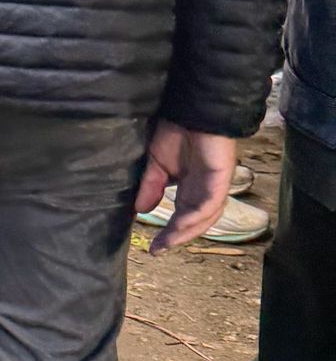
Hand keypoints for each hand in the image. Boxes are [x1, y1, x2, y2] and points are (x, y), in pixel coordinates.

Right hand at [135, 120, 237, 251]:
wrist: (191, 110)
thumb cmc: (176, 132)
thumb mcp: (155, 164)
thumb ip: (150, 187)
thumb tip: (140, 210)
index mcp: (191, 186)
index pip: (182, 215)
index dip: (168, 233)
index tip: (152, 248)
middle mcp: (204, 190)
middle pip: (196, 222)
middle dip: (177, 237)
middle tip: (158, 249)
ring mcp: (214, 186)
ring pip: (205, 218)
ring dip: (186, 232)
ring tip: (167, 242)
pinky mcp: (220, 180)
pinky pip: (209, 205)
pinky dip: (194, 217)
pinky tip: (179, 225)